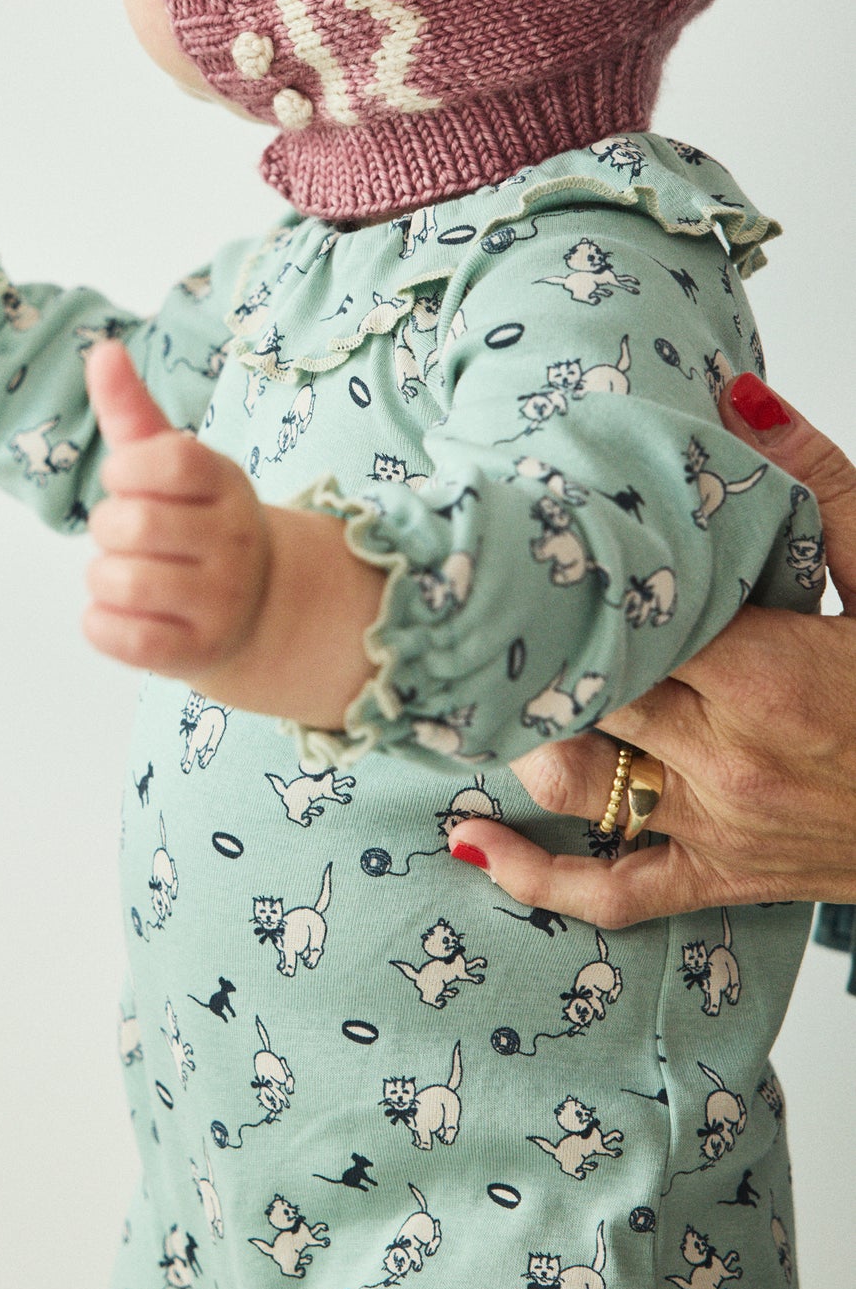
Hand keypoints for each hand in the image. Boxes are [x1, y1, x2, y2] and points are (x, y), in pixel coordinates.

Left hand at [82, 342, 384, 722]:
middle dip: (108, 528)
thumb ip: (131, 409)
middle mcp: (234, 542)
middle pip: (130, 525)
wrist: (258, 606)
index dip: (128, 469)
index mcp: (227, 484)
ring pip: (120, 583)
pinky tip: (122, 614)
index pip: (169, 460)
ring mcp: (221, 602)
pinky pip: (121, 638)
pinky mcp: (198, 653)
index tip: (128, 480)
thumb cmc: (196, 521)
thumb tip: (101, 350)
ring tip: (126, 574)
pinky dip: (102, 624)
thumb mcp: (173, 463)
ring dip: (101, 578)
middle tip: (127, 536)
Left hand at [449, 375, 855, 926]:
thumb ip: (819, 483)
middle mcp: (731, 756)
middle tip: (477, 601)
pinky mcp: (723, 876)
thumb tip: (737, 392)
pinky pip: (610, 895)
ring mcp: (720, 825)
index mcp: (772, 674)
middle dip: (533, 648)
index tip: (533, 538)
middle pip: (586, 692)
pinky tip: (468, 842)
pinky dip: (533, 877)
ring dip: (521, 735)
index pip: (631, 617)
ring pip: (576, 782)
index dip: (575, 578)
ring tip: (470, 686)